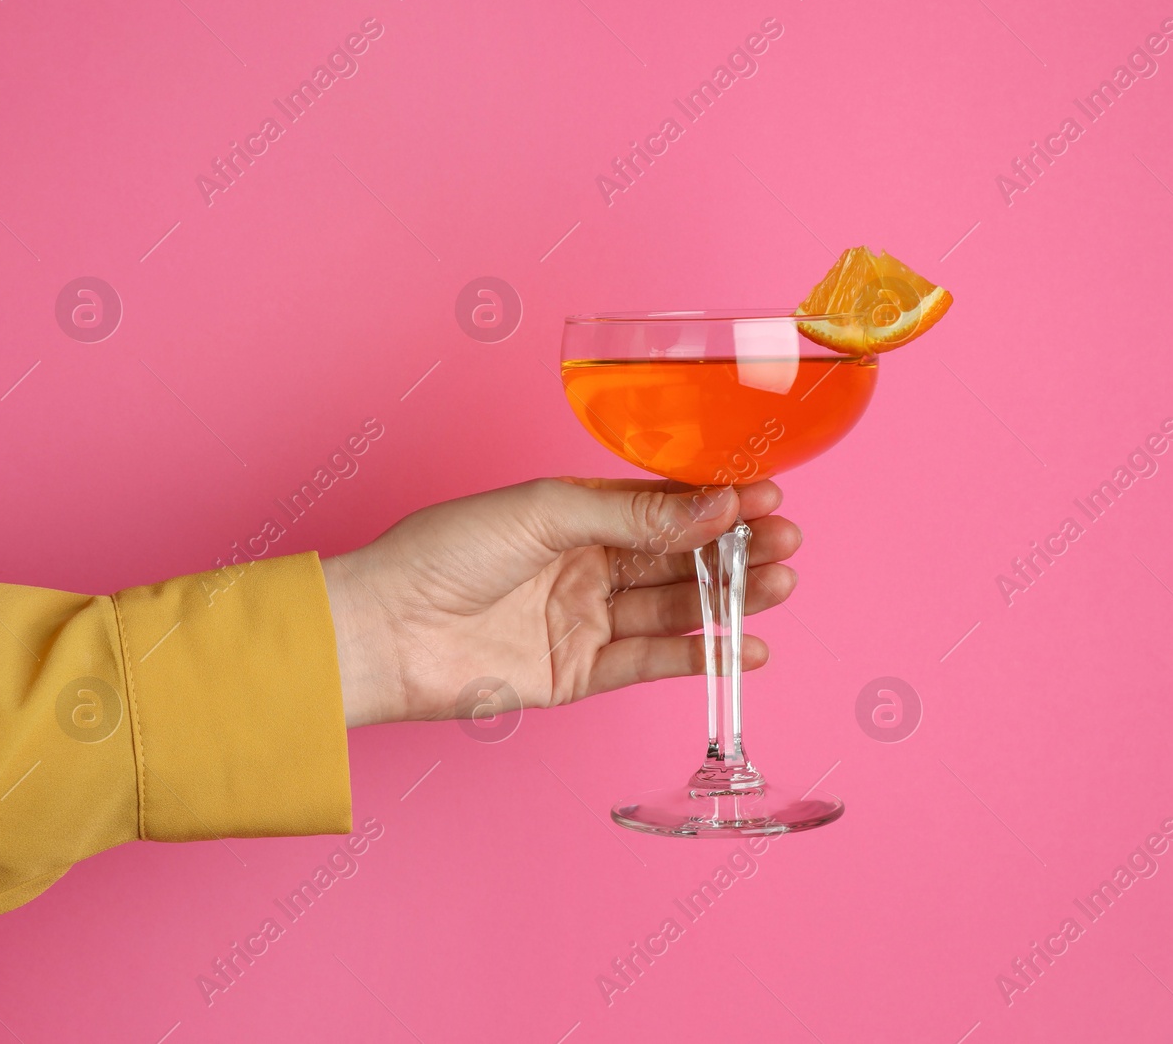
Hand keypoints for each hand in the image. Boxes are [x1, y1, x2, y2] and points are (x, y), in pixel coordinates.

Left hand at [321, 478, 802, 726]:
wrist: (386, 629)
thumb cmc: (444, 553)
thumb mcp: (546, 511)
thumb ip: (632, 515)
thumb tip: (712, 507)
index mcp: (578, 515)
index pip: (666, 507)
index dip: (719, 504)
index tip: (770, 497)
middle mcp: (588, 566)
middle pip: (680, 558)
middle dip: (736, 550)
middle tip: (786, 543)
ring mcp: (587, 621)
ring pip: (676, 608)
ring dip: (730, 599)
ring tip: (778, 587)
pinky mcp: (581, 674)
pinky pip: (653, 662)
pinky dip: (700, 657)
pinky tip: (744, 648)